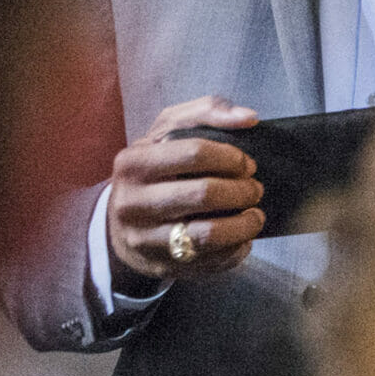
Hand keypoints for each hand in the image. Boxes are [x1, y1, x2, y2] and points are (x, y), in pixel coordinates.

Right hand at [104, 97, 264, 286]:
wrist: (120, 219)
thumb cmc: (154, 167)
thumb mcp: (168, 130)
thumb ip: (207, 111)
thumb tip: (249, 117)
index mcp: (133, 163)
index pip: (194, 153)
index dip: (230, 157)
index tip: (246, 163)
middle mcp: (132, 203)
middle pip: (204, 194)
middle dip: (242, 190)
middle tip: (254, 189)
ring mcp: (145, 239)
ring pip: (208, 235)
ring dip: (245, 224)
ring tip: (255, 215)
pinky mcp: (161, 265)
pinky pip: (209, 262)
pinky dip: (236, 250)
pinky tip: (242, 237)